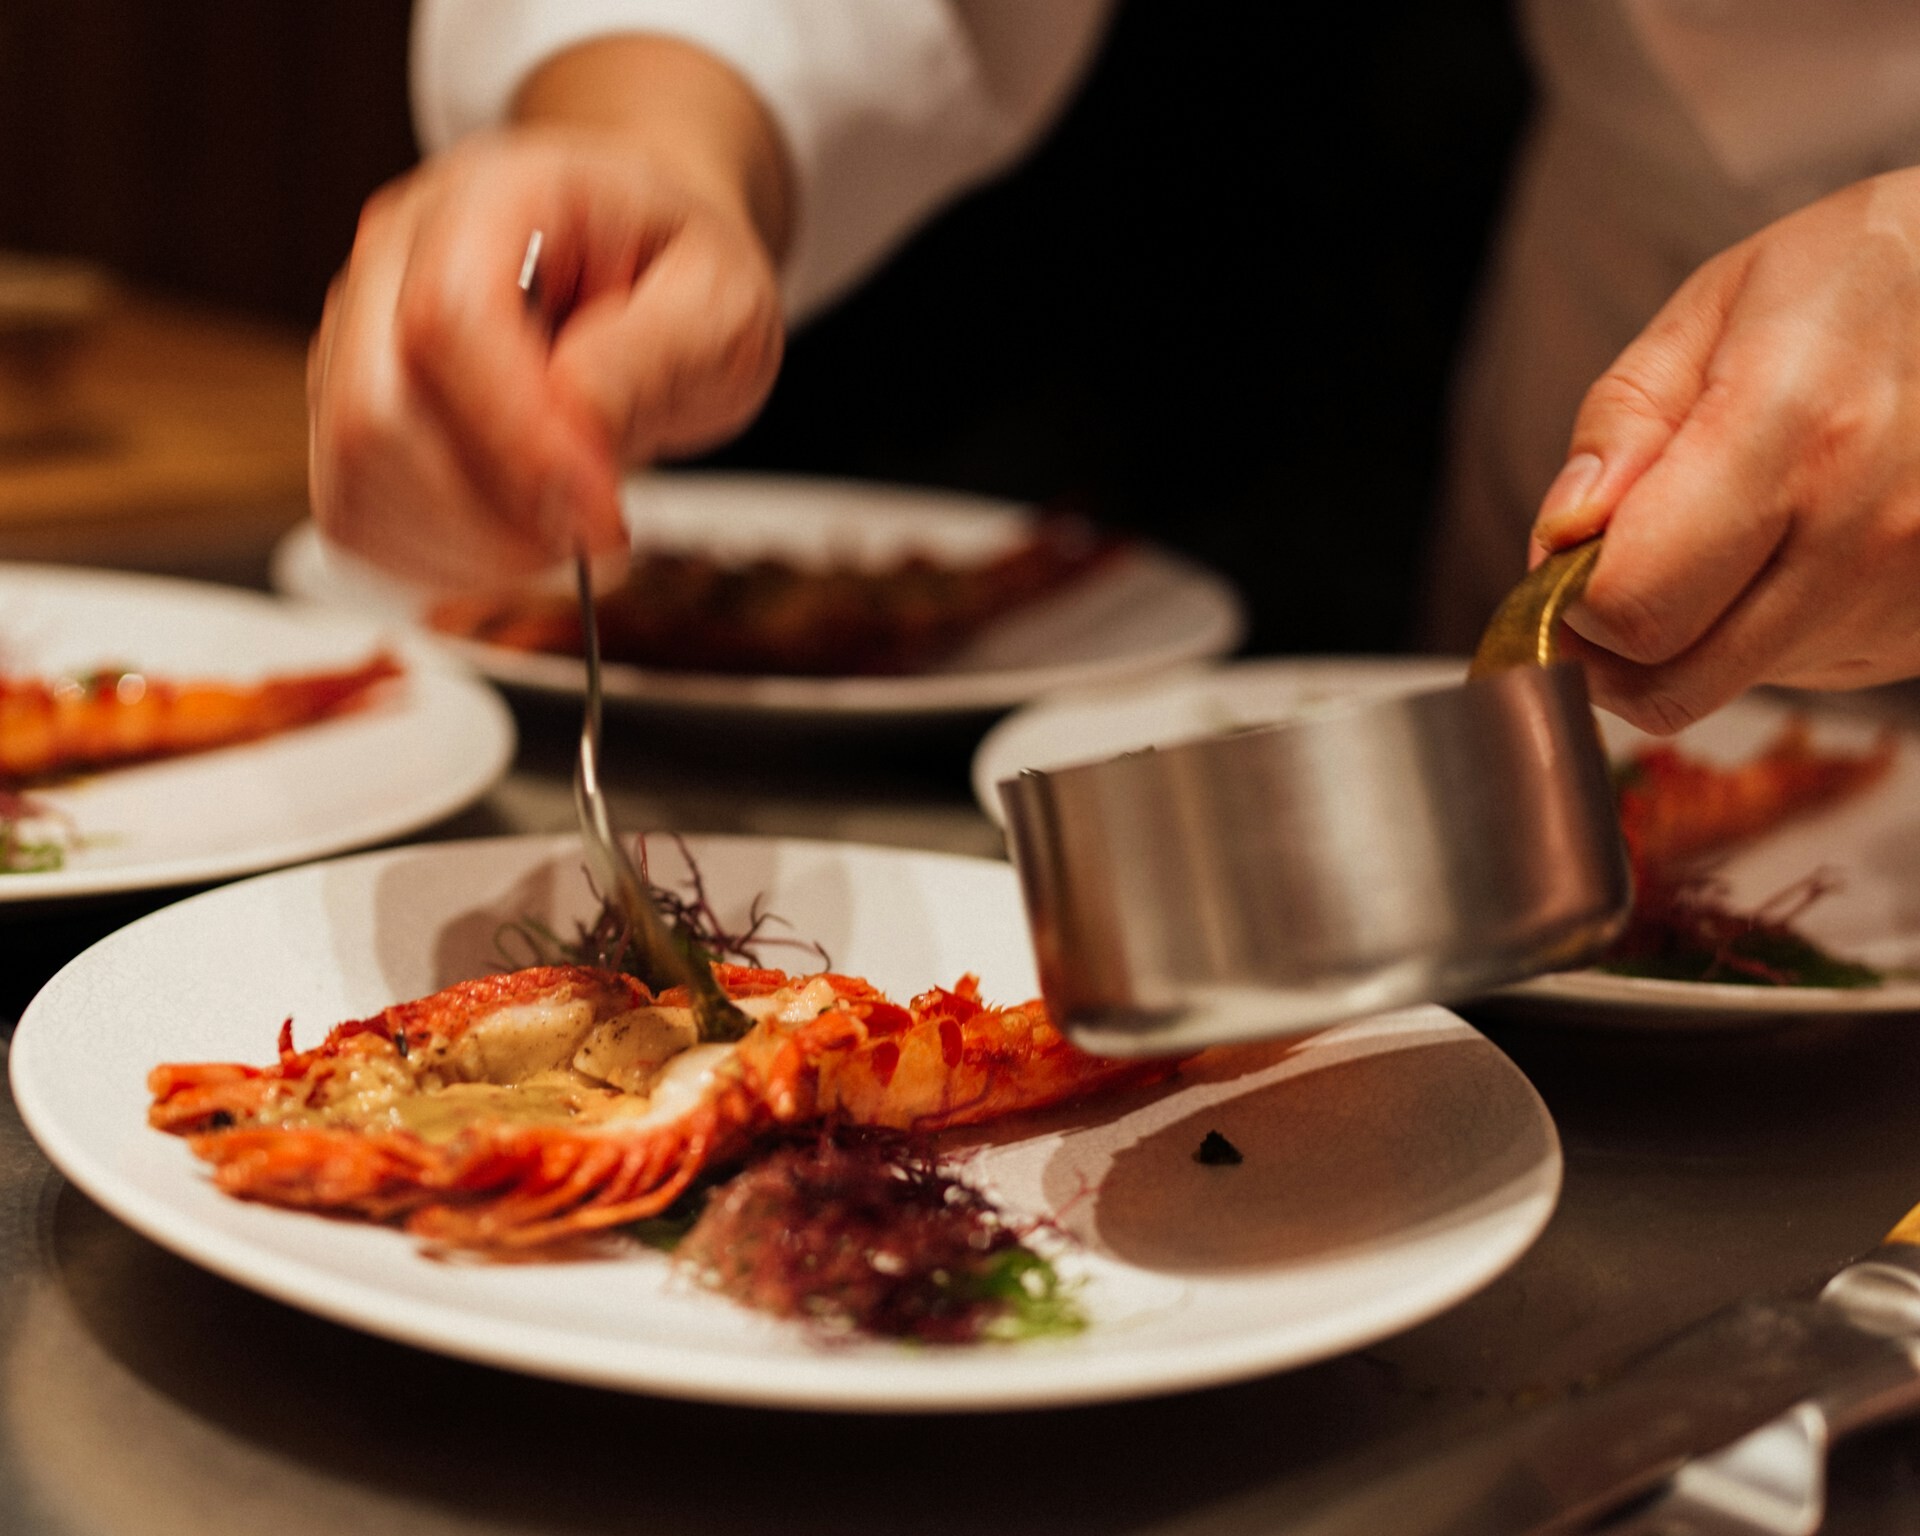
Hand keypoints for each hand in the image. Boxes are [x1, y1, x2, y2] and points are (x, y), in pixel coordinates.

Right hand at [308, 40, 788, 590]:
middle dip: (492, 511)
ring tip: (564, 538)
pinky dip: (435, 558)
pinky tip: (515, 545)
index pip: (449, 317)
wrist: (637, 262)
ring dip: (466, 546)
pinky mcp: (349, 411)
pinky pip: (354, 513)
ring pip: (356, 474)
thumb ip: (656, 353)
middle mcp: (396, 255)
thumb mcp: (722, 302)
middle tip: (594, 535)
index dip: (518, 438)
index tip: (599, 515)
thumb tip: (576, 420)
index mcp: (493, 196)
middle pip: (377, 410)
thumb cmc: (674, 272)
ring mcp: (357, 333)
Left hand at [1528, 166, 1919, 731]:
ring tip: (1728, 525)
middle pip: (1669, 684)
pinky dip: (1763, 627)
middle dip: (1608, 642)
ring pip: (1726, 685)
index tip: (1568, 557)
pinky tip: (1795, 540)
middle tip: (1610, 568)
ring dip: (1690, 631)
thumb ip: (1623, 428)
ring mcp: (1908, 594)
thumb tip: (1559, 541)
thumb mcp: (1713, 310)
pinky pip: (1797, 672)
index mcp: (1795, 433)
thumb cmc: (1858, 279)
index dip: (1568, 598)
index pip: (1630, 606)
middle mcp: (1863, 533)